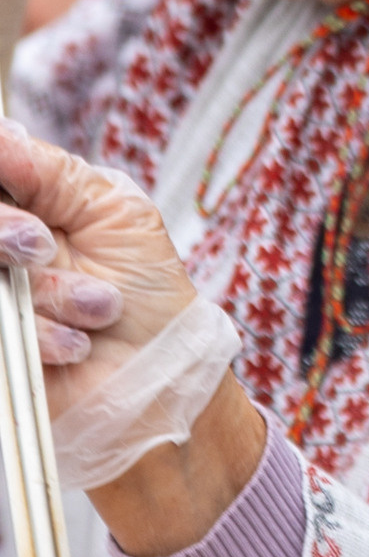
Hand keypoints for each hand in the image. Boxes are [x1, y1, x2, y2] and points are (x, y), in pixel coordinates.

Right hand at [0, 120, 248, 513]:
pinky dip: (38, 336)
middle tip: (40, 247)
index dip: (2, 185)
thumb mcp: (116, 214)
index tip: (26, 209)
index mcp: (21, 210)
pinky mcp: (0, 352)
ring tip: (97, 308)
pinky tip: (75, 347)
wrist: (165, 383)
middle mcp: (1, 252)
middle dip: (3, 230)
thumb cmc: (149, 299)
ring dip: (41, 291)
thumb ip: (52, 173)